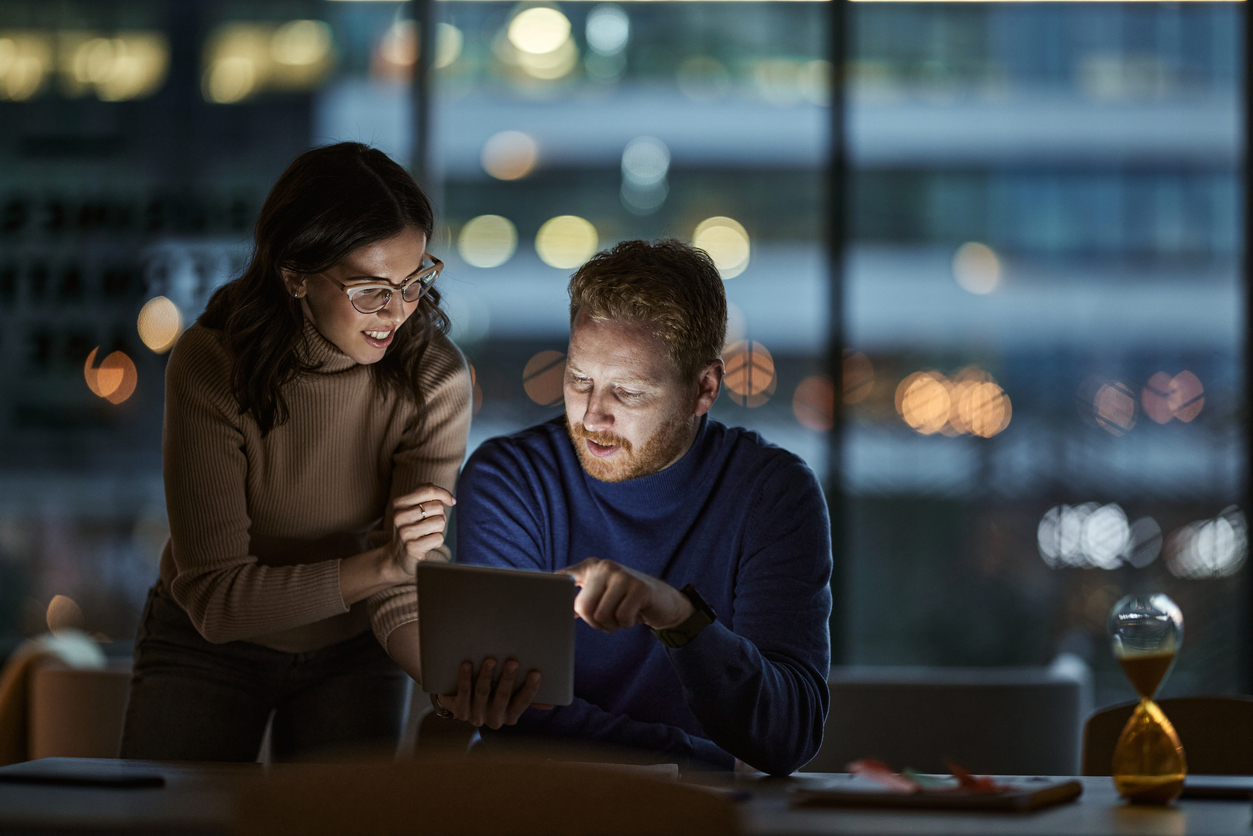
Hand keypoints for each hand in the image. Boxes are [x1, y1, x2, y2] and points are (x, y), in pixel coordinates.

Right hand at [389, 485, 454, 575]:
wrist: (396, 558)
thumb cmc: (410, 529)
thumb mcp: (411, 509)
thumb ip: (424, 494)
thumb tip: (446, 496)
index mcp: (399, 504)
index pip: (428, 490)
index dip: (444, 494)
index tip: (451, 501)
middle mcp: (399, 516)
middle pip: (437, 506)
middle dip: (440, 515)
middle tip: (430, 525)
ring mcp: (405, 532)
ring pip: (440, 521)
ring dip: (439, 529)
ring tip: (427, 534)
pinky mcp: (412, 548)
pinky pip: (439, 538)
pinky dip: (437, 541)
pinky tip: (426, 544)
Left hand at [435, 658, 552, 728]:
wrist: (460, 703)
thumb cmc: (492, 696)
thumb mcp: (510, 697)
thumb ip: (526, 697)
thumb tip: (550, 704)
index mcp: (510, 716)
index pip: (523, 702)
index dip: (530, 688)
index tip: (536, 673)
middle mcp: (495, 719)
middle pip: (503, 697)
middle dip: (508, 679)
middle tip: (512, 662)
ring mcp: (476, 716)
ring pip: (483, 694)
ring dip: (487, 676)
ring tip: (490, 660)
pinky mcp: (460, 711)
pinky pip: (464, 693)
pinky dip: (465, 679)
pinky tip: (466, 665)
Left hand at [558, 557, 692, 632]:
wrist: (663, 602)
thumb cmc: (626, 601)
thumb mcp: (602, 593)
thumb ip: (580, 597)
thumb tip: (556, 608)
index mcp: (591, 567)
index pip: (565, 577)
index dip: (554, 590)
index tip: (544, 598)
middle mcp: (605, 566)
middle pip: (583, 606)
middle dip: (594, 622)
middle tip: (607, 620)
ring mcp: (623, 575)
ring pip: (601, 614)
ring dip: (611, 625)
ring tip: (621, 617)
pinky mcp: (639, 588)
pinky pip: (621, 618)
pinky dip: (626, 624)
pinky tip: (633, 615)